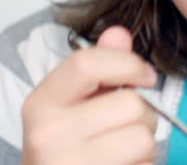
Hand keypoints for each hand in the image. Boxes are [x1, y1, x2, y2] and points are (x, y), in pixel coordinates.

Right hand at [21, 26, 158, 164]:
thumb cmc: (66, 150)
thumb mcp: (72, 106)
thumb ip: (97, 67)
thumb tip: (119, 33)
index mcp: (40, 104)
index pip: (87, 63)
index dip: (128, 63)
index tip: (145, 75)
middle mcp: (48, 135)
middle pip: (130, 104)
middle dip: (143, 114)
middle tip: (127, 127)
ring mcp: (69, 164)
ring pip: (144, 137)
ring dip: (146, 144)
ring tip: (124, 150)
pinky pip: (145, 164)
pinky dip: (144, 164)